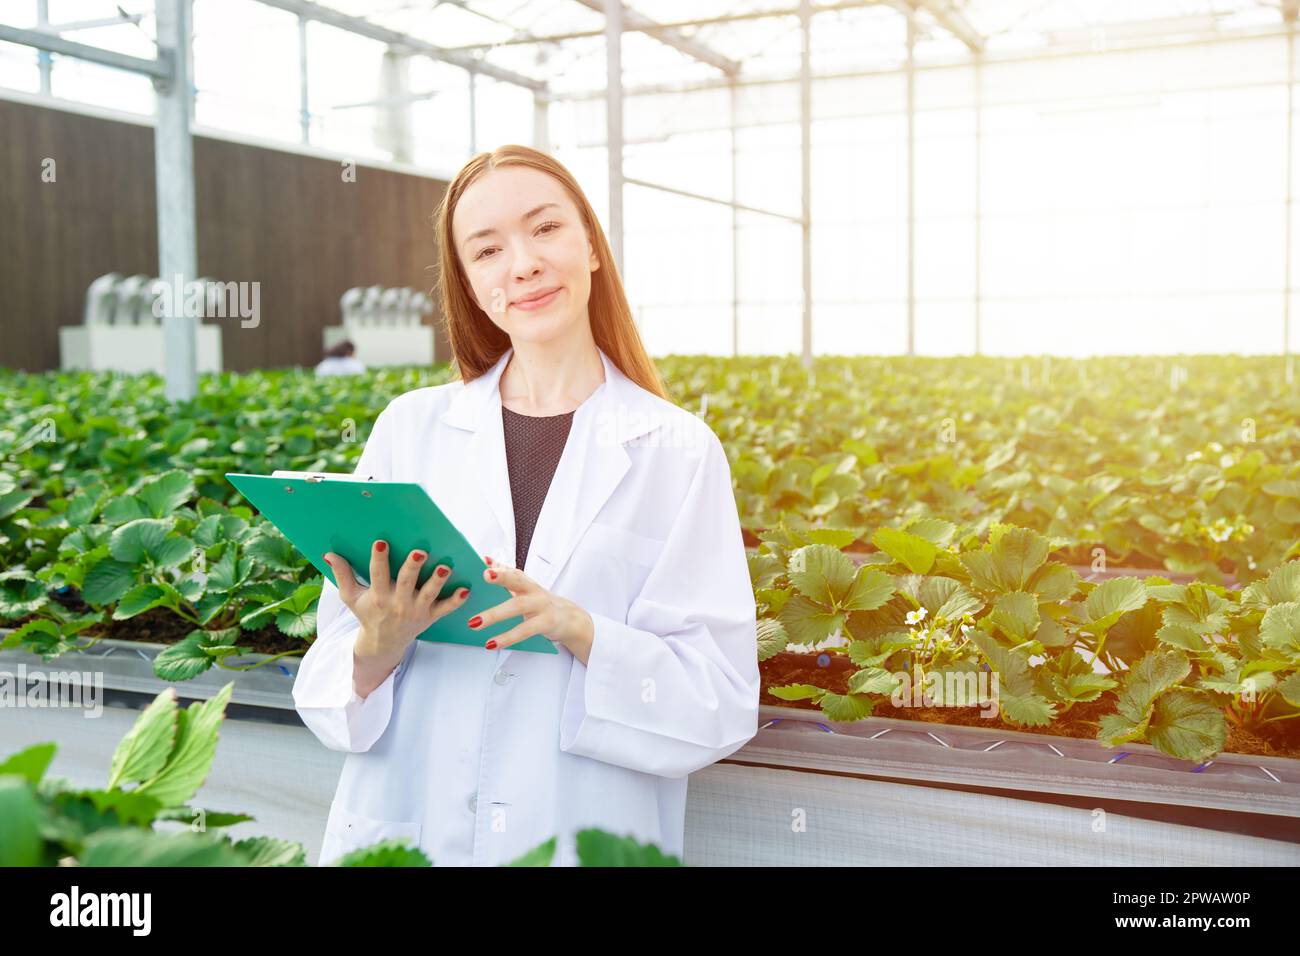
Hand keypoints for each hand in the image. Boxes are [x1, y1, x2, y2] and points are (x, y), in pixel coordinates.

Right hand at [324, 539, 469, 656]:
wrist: (383, 642)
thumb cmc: (368, 613)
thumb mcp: (350, 597)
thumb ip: (342, 575)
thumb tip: (329, 553)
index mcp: (378, 596)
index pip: (377, 575)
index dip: (378, 559)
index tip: (381, 542)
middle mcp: (398, 603)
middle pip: (406, 582)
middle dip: (413, 567)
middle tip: (420, 551)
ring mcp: (416, 610)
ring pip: (429, 594)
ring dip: (438, 581)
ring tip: (445, 567)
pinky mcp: (430, 616)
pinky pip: (445, 609)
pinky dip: (456, 601)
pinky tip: (465, 589)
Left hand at [469, 556, 594, 663]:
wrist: (569, 620)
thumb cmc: (541, 604)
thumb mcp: (526, 589)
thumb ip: (506, 575)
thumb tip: (486, 560)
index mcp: (528, 583)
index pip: (513, 571)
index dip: (500, 567)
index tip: (484, 564)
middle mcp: (535, 591)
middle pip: (518, 581)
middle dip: (502, 577)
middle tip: (485, 575)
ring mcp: (541, 606)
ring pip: (517, 607)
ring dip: (495, 614)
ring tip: (474, 623)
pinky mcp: (546, 623)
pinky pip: (524, 631)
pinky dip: (507, 638)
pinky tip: (491, 644)